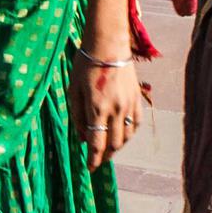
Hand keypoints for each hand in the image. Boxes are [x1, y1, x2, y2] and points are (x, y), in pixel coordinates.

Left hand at [72, 50, 144, 170]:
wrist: (109, 44)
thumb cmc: (86, 64)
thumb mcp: (74, 90)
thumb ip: (77, 116)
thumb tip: (82, 137)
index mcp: (97, 108)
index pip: (97, 144)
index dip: (93, 160)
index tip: (90, 168)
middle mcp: (115, 110)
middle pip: (113, 144)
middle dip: (105, 156)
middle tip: (98, 160)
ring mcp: (129, 105)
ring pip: (127, 137)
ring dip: (117, 147)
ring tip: (108, 149)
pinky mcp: (137, 98)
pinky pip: (136, 124)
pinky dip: (129, 134)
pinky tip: (122, 134)